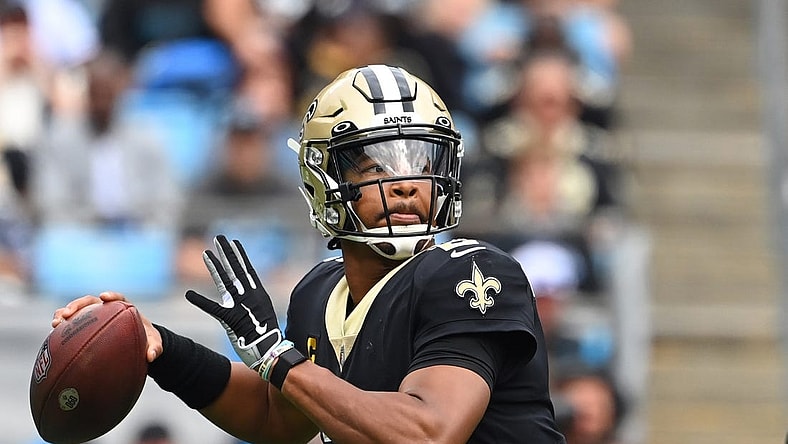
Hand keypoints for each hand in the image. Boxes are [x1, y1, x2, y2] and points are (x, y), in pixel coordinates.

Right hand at [51, 291, 162, 362]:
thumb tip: (151, 356)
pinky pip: (73, 325)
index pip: (119, 298)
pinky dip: (63, 328)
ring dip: (64, 314)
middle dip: (77, 305)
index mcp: (125, 309)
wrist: (138, 344)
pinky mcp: (86, 326)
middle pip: (90, 302)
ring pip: (78, 312)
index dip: (112, 296)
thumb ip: (155, 348)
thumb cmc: (146, 341)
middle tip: (67, 314)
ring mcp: (95, 317)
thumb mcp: (154, 344)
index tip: (104, 298)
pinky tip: (53, 336)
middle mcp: (107, 310)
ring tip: (55, 323)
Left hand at [185, 235, 283, 371]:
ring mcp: (240, 306)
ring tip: (207, 253)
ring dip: (215, 267)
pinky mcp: (230, 319)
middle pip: (236, 269)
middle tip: (219, 238)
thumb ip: (255, 305)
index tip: (233, 242)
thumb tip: (251, 301)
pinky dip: (200, 301)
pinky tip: (189, 294)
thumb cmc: (268, 337)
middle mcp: (250, 296)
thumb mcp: (264, 316)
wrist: (271, 351)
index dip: (239, 255)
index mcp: (258, 294)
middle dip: (227, 253)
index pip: (247, 269)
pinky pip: (212, 308)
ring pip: (225, 282)